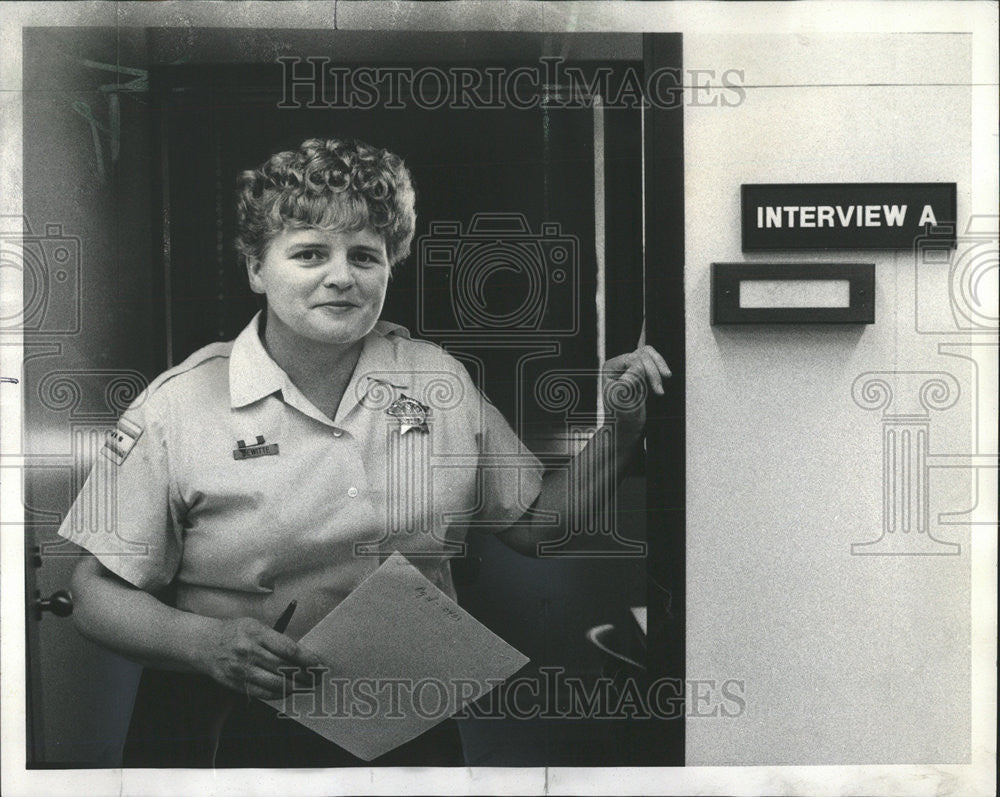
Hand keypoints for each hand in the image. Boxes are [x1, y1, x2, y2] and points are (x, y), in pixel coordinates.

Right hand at [198, 616, 321, 699]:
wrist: (205, 644)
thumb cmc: (236, 632)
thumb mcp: (255, 625)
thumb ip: (276, 638)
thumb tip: (301, 654)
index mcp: (257, 633)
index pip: (288, 649)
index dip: (307, 659)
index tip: (319, 664)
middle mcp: (249, 651)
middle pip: (283, 668)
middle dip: (304, 675)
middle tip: (317, 678)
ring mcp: (242, 669)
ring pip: (274, 683)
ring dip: (294, 687)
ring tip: (306, 686)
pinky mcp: (237, 683)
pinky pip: (262, 693)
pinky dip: (278, 694)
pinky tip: (288, 691)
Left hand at [602, 341, 670, 437]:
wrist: (626, 429)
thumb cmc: (621, 417)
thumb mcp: (623, 401)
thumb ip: (628, 383)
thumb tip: (638, 367)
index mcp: (610, 368)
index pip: (633, 359)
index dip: (647, 371)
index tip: (656, 389)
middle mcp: (619, 365)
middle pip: (642, 354)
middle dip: (655, 370)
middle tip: (661, 390)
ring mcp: (630, 367)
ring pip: (649, 354)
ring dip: (659, 366)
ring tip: (667, 378)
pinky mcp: (640, 372)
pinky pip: (653, 361)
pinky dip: (660, 367)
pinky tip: (665, 374)